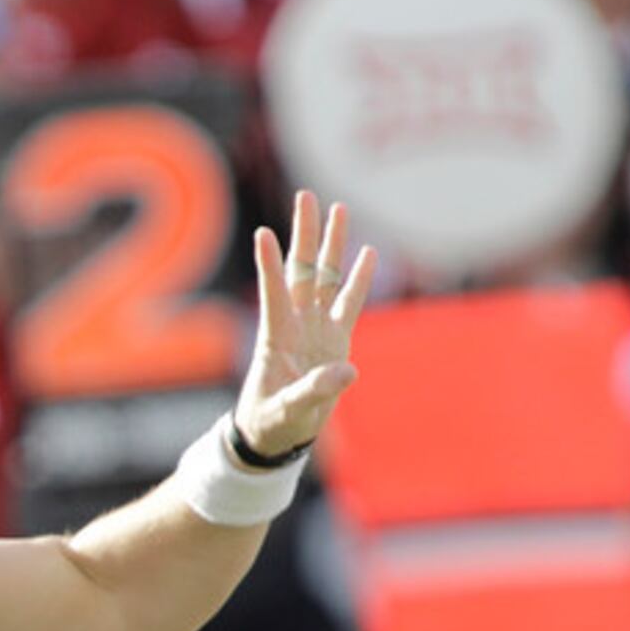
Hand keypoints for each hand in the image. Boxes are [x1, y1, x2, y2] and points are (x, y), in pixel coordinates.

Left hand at [234, 191, 376, 459]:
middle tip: (306, 196)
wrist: (278, 434)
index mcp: (274, 338)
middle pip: (301, 270)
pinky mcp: (336, 339)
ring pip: (325, 277)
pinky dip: (359, 280)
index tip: (261, 233)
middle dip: (304, 234)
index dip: (268, 265)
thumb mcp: (286, 412)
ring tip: (338, 208)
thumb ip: (313, 391)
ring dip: (331, 245)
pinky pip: (349, 303)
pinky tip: (367, 253)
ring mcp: (316, 328)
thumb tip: (346, 372)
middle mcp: (295, 324)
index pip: (272, 294)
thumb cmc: (271, 422)